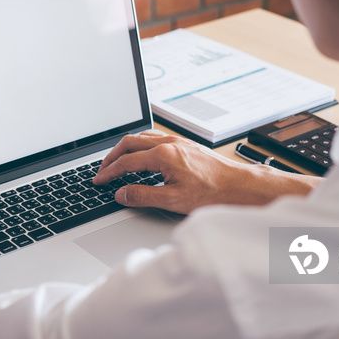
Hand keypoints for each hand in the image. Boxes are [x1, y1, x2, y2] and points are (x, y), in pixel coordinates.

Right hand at [93, 132, 319, 214]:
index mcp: (163, 155)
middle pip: (130, 143)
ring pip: (142, 138)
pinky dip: (140, 146)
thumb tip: (122, 194)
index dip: (109, 172)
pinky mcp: (185, 145)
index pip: (126, 162)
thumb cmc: (212, 192)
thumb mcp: (172, 200)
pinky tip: (142, 156)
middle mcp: (169, 143)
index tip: (99, 181)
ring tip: (117, 161)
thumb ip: (143, 196)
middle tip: (102, 170)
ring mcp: (178, 142)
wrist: (239, 186)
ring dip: (126, 148)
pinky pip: (155, 138)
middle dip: (112, 156)